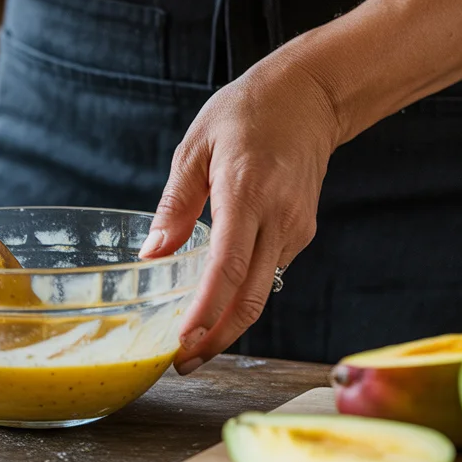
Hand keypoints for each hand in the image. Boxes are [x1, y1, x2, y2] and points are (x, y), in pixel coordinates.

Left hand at [140, 50, 341, 373]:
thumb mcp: (195, 147)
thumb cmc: (246, 112)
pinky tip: (215, 299)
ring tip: (190, 340)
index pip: (227, 269)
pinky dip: (242, 292)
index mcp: (246, 193)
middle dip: (216, 340)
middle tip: (183, 365)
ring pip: (261, 291)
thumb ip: (174, 206)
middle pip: (251, 298)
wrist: (309, 96)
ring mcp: (296, 227)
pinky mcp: (302, 231)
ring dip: (227, 321)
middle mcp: (278, 217)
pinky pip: (269, 271)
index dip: (204, 313)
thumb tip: (152, 255)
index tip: (181, 344)